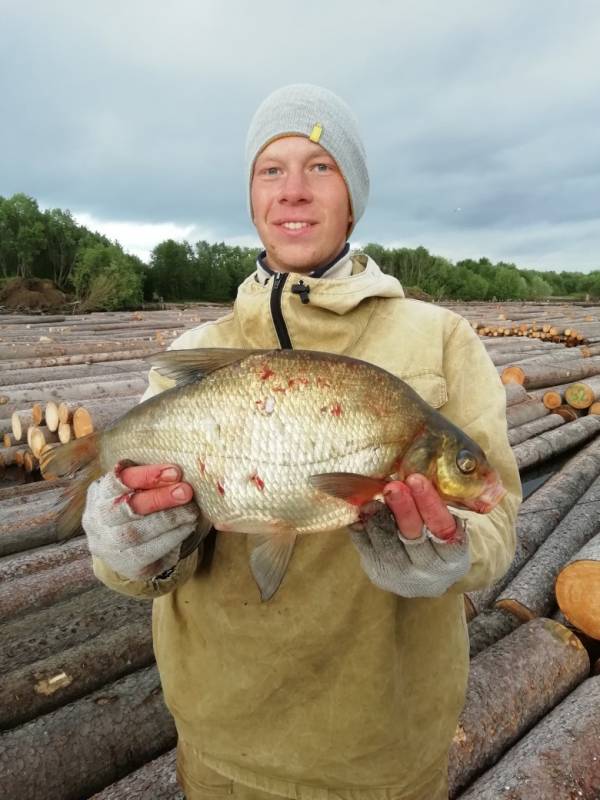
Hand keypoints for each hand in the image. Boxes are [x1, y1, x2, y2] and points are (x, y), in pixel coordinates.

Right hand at [82, 461, 200, 580]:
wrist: (126, 547)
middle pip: (126, 509)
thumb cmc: (136, 505)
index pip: (117, 481)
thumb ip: (150, 479)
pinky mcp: (128, 567)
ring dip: (169, 519)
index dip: (146, 476)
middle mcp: (97, 521)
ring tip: (191, 510)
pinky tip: (188, 526)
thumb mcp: (136, 487)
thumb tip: (179, 472)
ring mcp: (109, 546)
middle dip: (159, 499)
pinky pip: (149, 553)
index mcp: (99, 494)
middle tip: (186, 491)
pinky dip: (172, 537)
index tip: (175, 472)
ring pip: (137, 533)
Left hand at [349, 475, 468, 597]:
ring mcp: (403, 576)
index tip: (417, 480)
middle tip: (393, 486)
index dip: (430, 505)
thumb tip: (422, 468)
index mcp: (454, 557)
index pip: (444, 529)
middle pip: (415, 537)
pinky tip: (361, 510)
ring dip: (378, 519)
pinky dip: (363, 528)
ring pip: (388, 547)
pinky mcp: (379, 574)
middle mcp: (430, 570)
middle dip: (403, 509)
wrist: (425, 574)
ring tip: (372, 499)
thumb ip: (438, 502)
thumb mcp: (447, 524)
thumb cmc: (437, 537)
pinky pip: (367, 549)